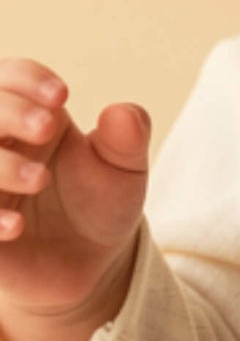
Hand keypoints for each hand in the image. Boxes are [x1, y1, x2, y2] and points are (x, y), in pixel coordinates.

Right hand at [0, 58, 150, 316]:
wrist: (91, 263)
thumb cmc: (102, 203)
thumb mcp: (124, 169)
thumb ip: (127, 139)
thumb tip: (123, 112)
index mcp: (28, 117)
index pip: (7, 78)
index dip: (25, 79)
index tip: (61, 97)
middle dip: (6, 111)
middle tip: (45, 128)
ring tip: (38, 180)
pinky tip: (15, 227)